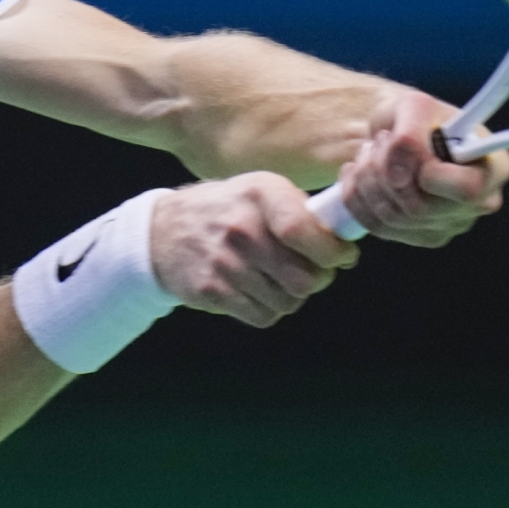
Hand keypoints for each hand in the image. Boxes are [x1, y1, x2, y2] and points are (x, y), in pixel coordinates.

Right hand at [151, 173, 359, 327]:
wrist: (164, 231)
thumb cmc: (227, 210)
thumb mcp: (260, 191)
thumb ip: (300, 211)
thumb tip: (344, 240)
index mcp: (260, 194)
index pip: (305, 232)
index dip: (334, 252)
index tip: (343, 257)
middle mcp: (241, 228)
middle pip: (305, 278)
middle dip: (318, 279)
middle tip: (313, 271)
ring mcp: (224, 262)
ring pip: (288, 301)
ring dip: (292, 295)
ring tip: (278, 278)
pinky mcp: (212, 291)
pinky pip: (264, 316)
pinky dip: (269, 308)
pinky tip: (257, 290)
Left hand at [337, 89, 508, 246]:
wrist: (401, 132)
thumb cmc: (418, 117)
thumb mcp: (415, 106)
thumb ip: (410, 135)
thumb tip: (398, 175)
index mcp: (495, 168)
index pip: (466, 189)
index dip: (428, 173)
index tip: (405, 145)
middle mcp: (480, 204)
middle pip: (421, 208)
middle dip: (384, 171)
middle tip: (379, 141)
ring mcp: (450, 225)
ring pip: (394, 219)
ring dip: (367, 180)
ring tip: (369, 152)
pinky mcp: (420, 236)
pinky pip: (377, 227)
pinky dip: (357, 197)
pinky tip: (358, 173)